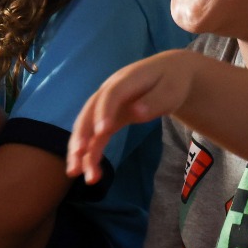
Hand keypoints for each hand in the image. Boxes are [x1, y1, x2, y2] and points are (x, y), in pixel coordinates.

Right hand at [66, 51, 196, 184]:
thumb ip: (155, 100)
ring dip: (80, 149)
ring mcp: (106, 106)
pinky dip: (91, 154)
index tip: (103, 131)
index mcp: (126, 80)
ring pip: (88, 127)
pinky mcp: (108, 119)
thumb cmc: (172, 81)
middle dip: (82, 132)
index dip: (105, 111)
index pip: (112, 94)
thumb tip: (137, 113)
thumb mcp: (171, 89)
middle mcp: (109, 92)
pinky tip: (90, 173)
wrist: (169, 73)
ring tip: (76, 172)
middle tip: (78, 154)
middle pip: (90, 111)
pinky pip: (95, 137)